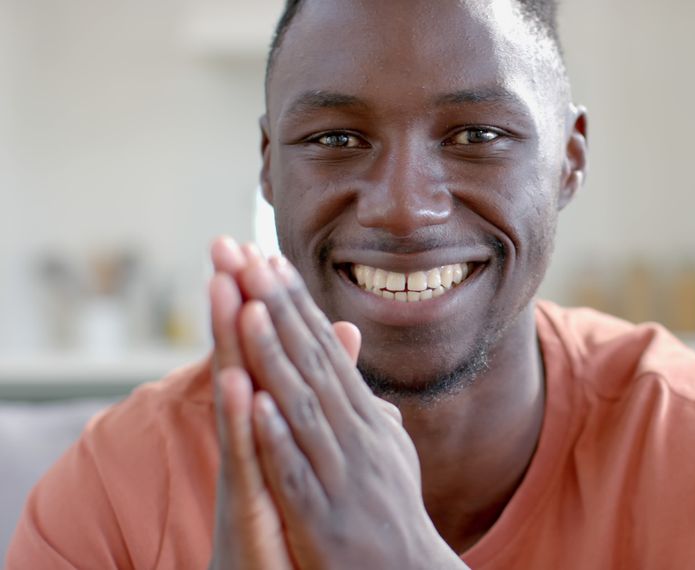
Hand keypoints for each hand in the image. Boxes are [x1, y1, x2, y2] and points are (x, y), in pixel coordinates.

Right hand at [207, 238, 291, 569]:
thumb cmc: (296, 513)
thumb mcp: (313, 441)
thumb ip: (324, 386)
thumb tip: (345, 336)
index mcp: (272, 421)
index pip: (267, 349)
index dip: (261, 300)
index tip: (254, 246)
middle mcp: (252, 438)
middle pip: (242, 358)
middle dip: (236, 303)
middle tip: (224, 246)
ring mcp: (247, 469)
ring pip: (238, 400)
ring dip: (234, 346)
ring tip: (228, 294)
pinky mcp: (250, 504)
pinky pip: (247, 459)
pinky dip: (245, 424)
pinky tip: (242, 388)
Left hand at [233, 252, 464, 568]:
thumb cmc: (391, 516)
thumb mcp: (386, 454)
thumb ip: (370, 412)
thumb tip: (362, 379)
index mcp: (364, 419)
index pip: (324, 350)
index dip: (294, 304)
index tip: (267, 258)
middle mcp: (356, 436)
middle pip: (311, 362)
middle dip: (277, 307)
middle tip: (247, 255)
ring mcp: (340, 474)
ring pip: (302, 406)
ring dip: (275, 356)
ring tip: (248, 309)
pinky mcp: (323, 517)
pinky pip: (297, 472)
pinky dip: (278, 438)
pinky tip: (257, 405)